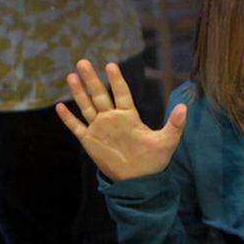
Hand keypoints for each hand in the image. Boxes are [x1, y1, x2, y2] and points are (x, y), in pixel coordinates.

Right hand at [55, 60, 186, 181]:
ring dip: (79, 93)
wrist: (139, 181)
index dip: (116, 80)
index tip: (111, 65)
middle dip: (92, 79)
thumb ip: (175, 124)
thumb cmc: (154, 160)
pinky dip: (68, 118)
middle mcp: (112, 118)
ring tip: (71, 76)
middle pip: (99, 95)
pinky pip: (77, 127)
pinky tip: (59, 106)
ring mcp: (100, 129)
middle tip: (83, 62)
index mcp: (129, 116)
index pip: (121, 93)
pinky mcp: (90, 141)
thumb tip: (184, 107)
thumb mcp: (167, 141)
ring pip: (86, 106)